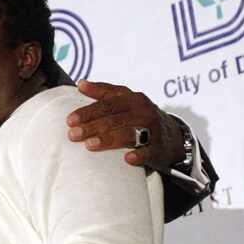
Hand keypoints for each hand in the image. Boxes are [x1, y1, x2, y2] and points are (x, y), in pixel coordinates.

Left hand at [67, 80, 183, 168]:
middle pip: (114, 119)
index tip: (70, 120)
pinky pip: (148, 151)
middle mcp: (143, 112)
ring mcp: (152, 130)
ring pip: (128, 134)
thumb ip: (104, 92)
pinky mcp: (158, 148)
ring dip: (108, 139)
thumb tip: (80, 84)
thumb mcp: (126, 100)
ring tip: (89, 145)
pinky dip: (139, 155)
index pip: (107, 104)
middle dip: (91, 127)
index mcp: (132, 99)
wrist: (172, 137)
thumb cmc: (141, 117)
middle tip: (72, 135)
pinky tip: (127, 159)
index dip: (88, 112)